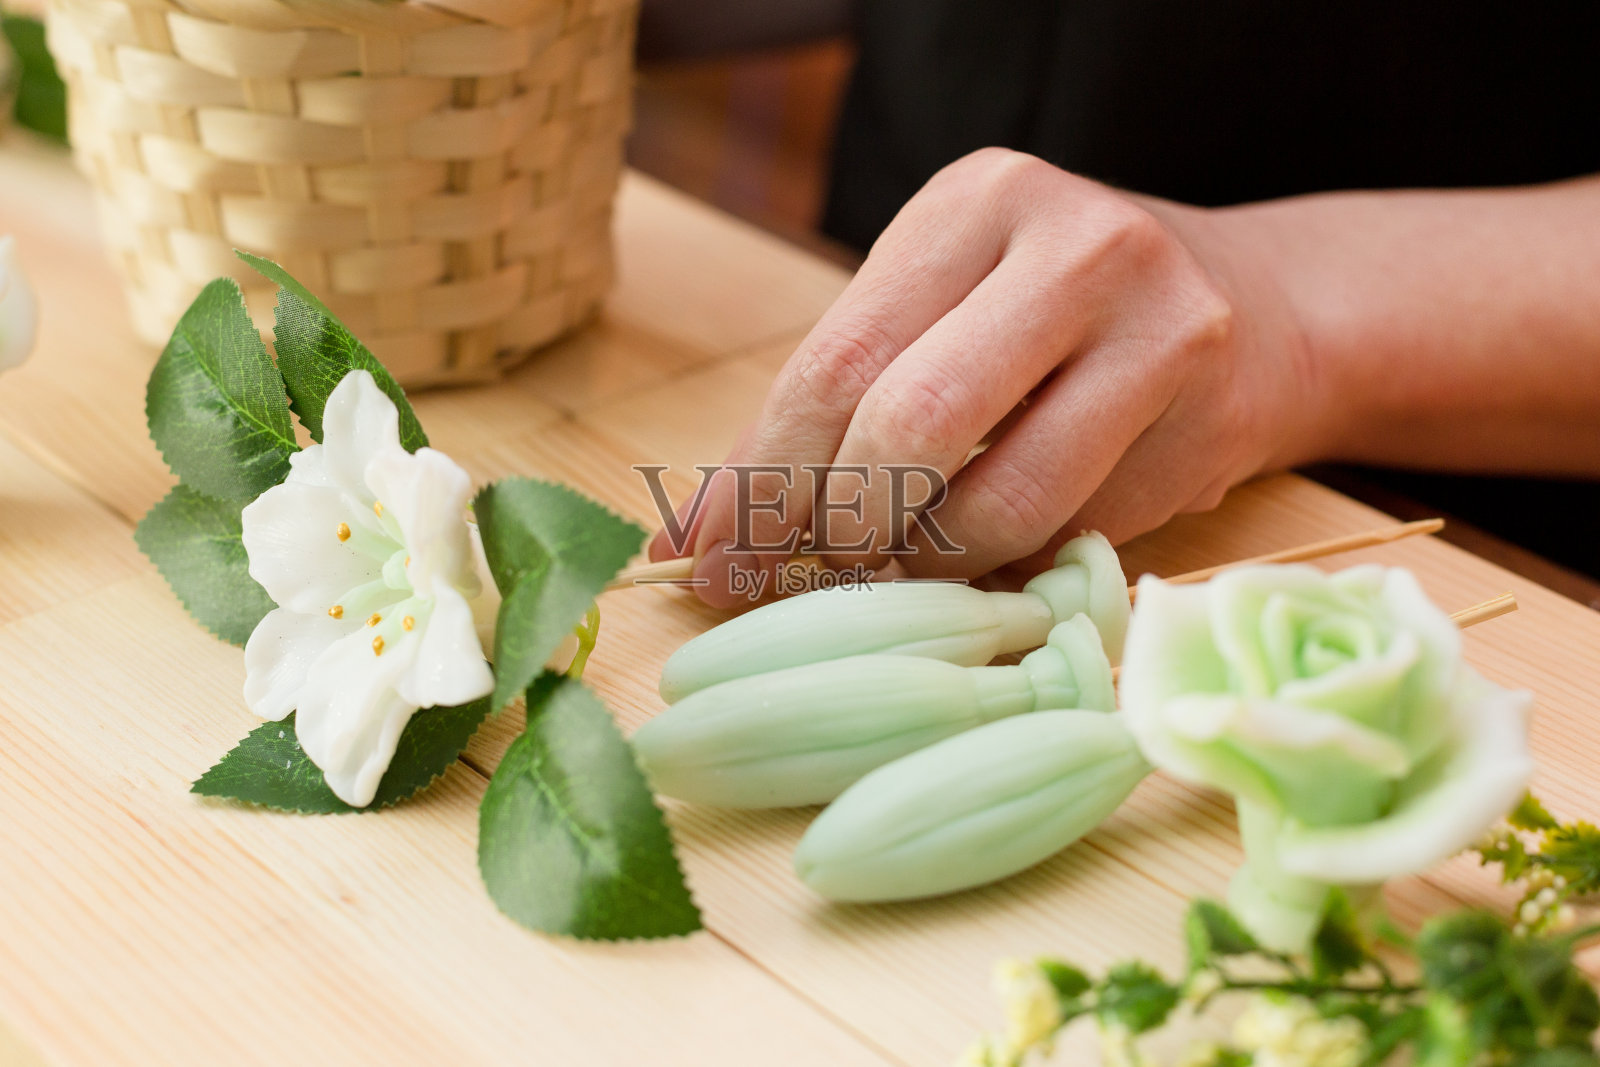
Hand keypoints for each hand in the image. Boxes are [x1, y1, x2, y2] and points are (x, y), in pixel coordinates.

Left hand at [654, 148, 1326, 605]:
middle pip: (906, 425)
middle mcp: (1070, 243)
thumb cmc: (1055, 325)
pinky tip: (995, 551)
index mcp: (971, 202)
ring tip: (908, 562)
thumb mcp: (938, 321)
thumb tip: (692, 536)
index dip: (762, 478)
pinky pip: (1072, 530)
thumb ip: (824, 413)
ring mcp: (1156, 320)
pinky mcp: (1207, 409)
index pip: (836, 360)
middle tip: (813, 571)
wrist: (1259, 311)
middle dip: (839, 526)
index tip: (711, 559)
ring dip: (931, 564)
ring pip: (999, 499)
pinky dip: (1010, 565)